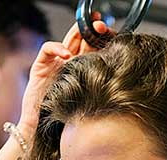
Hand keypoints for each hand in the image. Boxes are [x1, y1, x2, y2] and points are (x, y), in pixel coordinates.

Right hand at [17, 18, 113, 133]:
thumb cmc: (67, 119)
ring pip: (66, 41)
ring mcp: (54, 64)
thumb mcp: (90, 99)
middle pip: (80, 41)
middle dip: (90, 29)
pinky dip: (57, 48)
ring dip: (77, 32)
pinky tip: (67, 54)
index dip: (101, 39)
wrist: (43, 129)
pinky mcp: (40, 67)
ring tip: (88, 28)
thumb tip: (125, 80)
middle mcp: (68, 65)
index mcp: (81, 70)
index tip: (113, 33)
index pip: (92, 49)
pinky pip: (48, 50)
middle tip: (100, 22)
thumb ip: (101, 86)